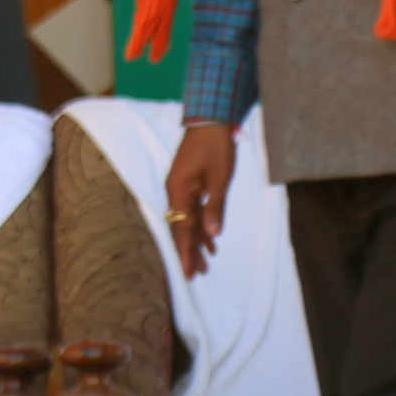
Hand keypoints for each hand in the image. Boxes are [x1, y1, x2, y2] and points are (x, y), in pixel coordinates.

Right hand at [165, 117, 233, 278]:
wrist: (209, 121)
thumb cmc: (215, 147)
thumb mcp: (219, 177)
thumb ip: (214, 205)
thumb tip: (211, 233)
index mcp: (179, 190)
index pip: (181, 228)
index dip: (185, 251)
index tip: (187, 272)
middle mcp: (175, 192)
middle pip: (181, 227)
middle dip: (189, 251)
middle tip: (197, 274)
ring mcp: (181, 188)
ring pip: (186, 220)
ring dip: (196, 241)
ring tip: (205, 263)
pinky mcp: (188, 184)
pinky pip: (192, 210)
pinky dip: (200, 226)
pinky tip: (210, 241)